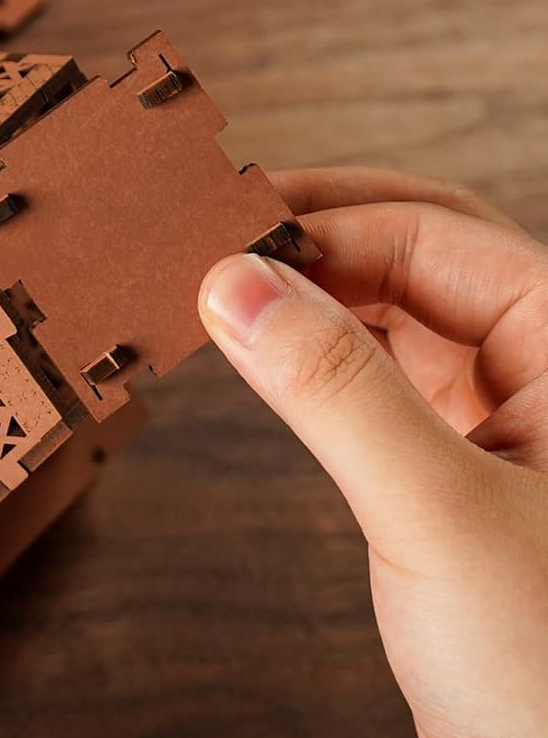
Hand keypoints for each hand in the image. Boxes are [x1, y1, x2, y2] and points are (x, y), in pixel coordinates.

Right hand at [199, 167, 547, 737]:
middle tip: (221, 225)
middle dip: (320, 231)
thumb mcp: (436, 512)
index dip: (324, 227)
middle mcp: (538, 367)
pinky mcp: (446, 469)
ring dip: (309, 289)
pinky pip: (371, 380)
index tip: (225, 240)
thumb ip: (334, 389)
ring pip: (388, 312)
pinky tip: (262, 349)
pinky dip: (312, 355)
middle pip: (416, 251)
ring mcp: (492, 417)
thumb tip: (235, 284)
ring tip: (225, 282)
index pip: (432, 235)